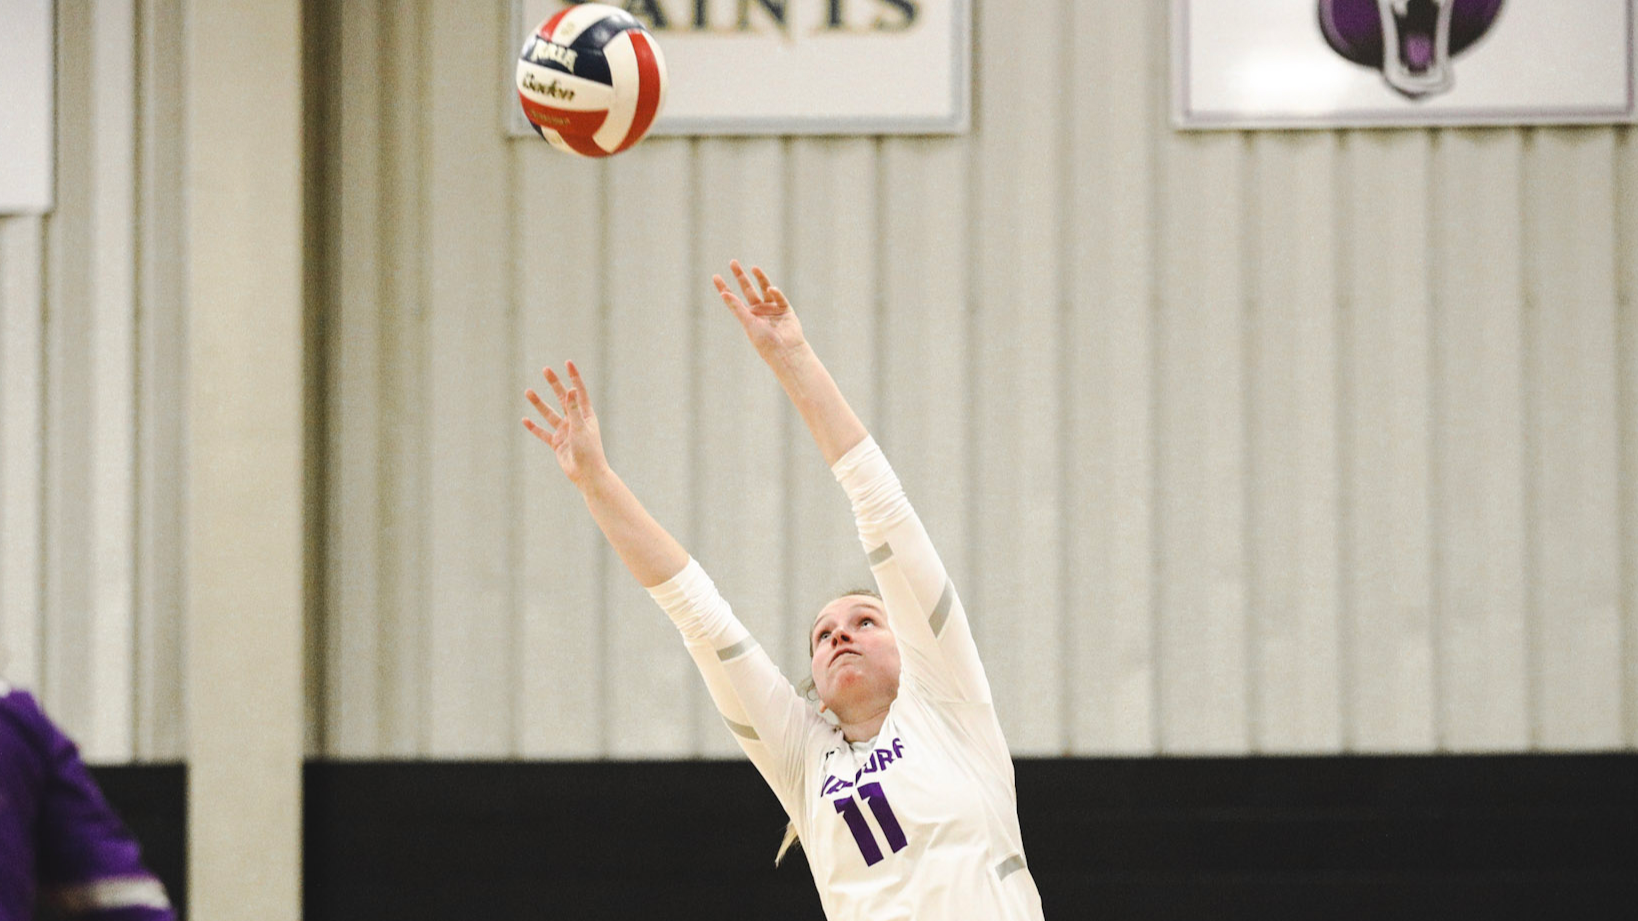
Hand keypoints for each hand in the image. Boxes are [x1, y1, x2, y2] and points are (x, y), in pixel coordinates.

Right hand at [523, 360, 607, 488]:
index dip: (574, 377)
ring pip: (550, 414)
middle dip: (554, 384)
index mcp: (586, 415)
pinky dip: (534, 427)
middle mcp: (575, 421)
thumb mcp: (580, 428)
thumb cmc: (588, 451)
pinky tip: (525, 420)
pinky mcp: (557, 444)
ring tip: (527, 391)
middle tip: (545, 370)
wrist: (587, 475)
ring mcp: (565, 432)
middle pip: (563, 398)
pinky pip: (543, 433)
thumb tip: (571, 390)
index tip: (567, 363)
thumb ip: (574, 410)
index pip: (579, 391)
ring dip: (539, 403)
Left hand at [714, 260, 806, 364]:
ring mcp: (772, 309)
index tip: (715, 276)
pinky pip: (779, 297)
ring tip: (753, 267)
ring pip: (764, 288)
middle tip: (733, 262)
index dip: (724, 287)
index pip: (733, 298)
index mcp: (747, 316)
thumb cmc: (765, 342)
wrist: (786, 352)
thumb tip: (724, 294)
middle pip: (747, 289)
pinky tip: (772, 290)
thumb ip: (737, 308)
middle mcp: (759, 310)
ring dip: (759, 277)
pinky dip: (776, 293)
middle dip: (740, 276)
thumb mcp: (748, 323)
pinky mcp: (785, 309)